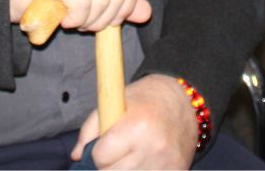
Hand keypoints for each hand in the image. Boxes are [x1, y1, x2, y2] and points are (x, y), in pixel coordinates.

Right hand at [8, 0, 151, 32]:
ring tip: (73, 21)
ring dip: (88, 21)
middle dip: (104, 19)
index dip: (126, 4)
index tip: (110, 20)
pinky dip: (75, 19)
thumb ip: (119, 4)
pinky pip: (83, 4)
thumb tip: (147, 13)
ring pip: (102, 1)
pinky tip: (64, 19)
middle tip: (85, 24)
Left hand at [71, 75, 196, 169]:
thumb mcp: (115, 101)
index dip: (99, 152)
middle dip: (110, 165)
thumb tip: (77, 156)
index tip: (107, 144)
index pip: (100, 158)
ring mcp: (166, 164)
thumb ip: (91, 129)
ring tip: (134, 155)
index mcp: (136, 126)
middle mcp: (153, 148)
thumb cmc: (146, 100)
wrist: (187, 101)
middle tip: (120, 151)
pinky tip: (147, 162)